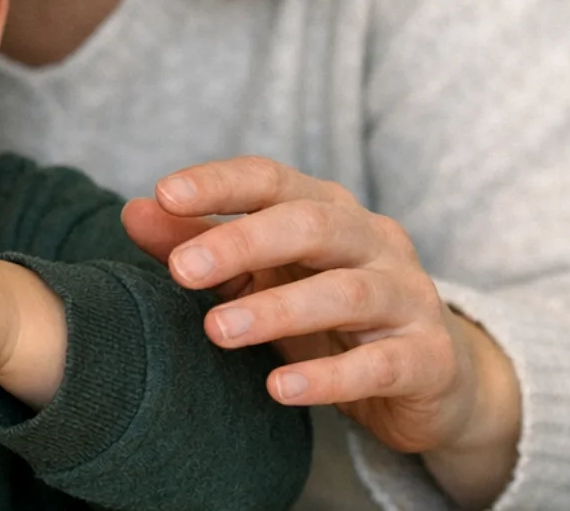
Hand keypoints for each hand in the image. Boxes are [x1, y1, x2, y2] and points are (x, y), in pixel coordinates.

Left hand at [122, 157, 520, 508]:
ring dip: (278, 310)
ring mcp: (408, 298)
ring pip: (347, 292)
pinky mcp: (428, 359)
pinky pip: (381, 364)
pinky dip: (329, 376)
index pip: (273, 180)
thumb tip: (135, 212)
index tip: (165, 194)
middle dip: (244, 243)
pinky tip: (279, 389)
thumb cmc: (330, 319)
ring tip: (218, 331)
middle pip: (313, 226)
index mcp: (330, 211)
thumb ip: (201, 245)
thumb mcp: (263, 279)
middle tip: (182, 271)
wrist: (434, 380)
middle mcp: (374, 242)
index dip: (221, 183)